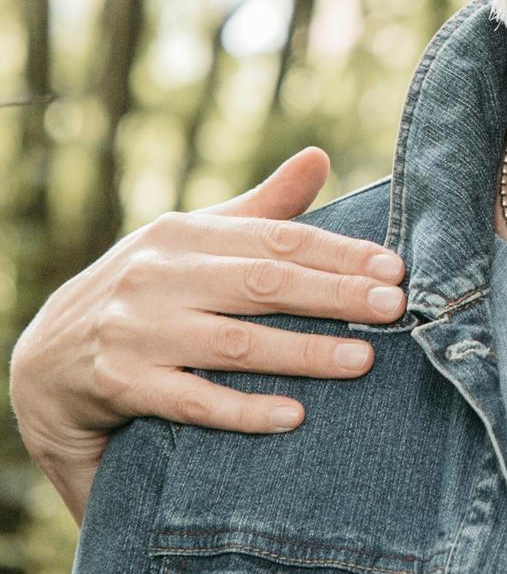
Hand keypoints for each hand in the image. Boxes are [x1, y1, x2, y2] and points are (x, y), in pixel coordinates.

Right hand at [8, 149, 406, 523]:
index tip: (395, 269)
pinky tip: (294, 416)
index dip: (340, 253)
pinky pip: (190, 400)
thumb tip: (319, 156)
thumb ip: (260, 210)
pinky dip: (243, 410)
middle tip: (395, 309)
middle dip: (335, 295)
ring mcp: (134, 330)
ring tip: (363, 360)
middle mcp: (157, 275)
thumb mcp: (193, 244)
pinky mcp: (118, 385)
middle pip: (264, 283)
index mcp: (183, 234)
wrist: (44, 363)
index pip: (278, 239)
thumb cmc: (144, 295)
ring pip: (235, 342)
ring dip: (304, 352)